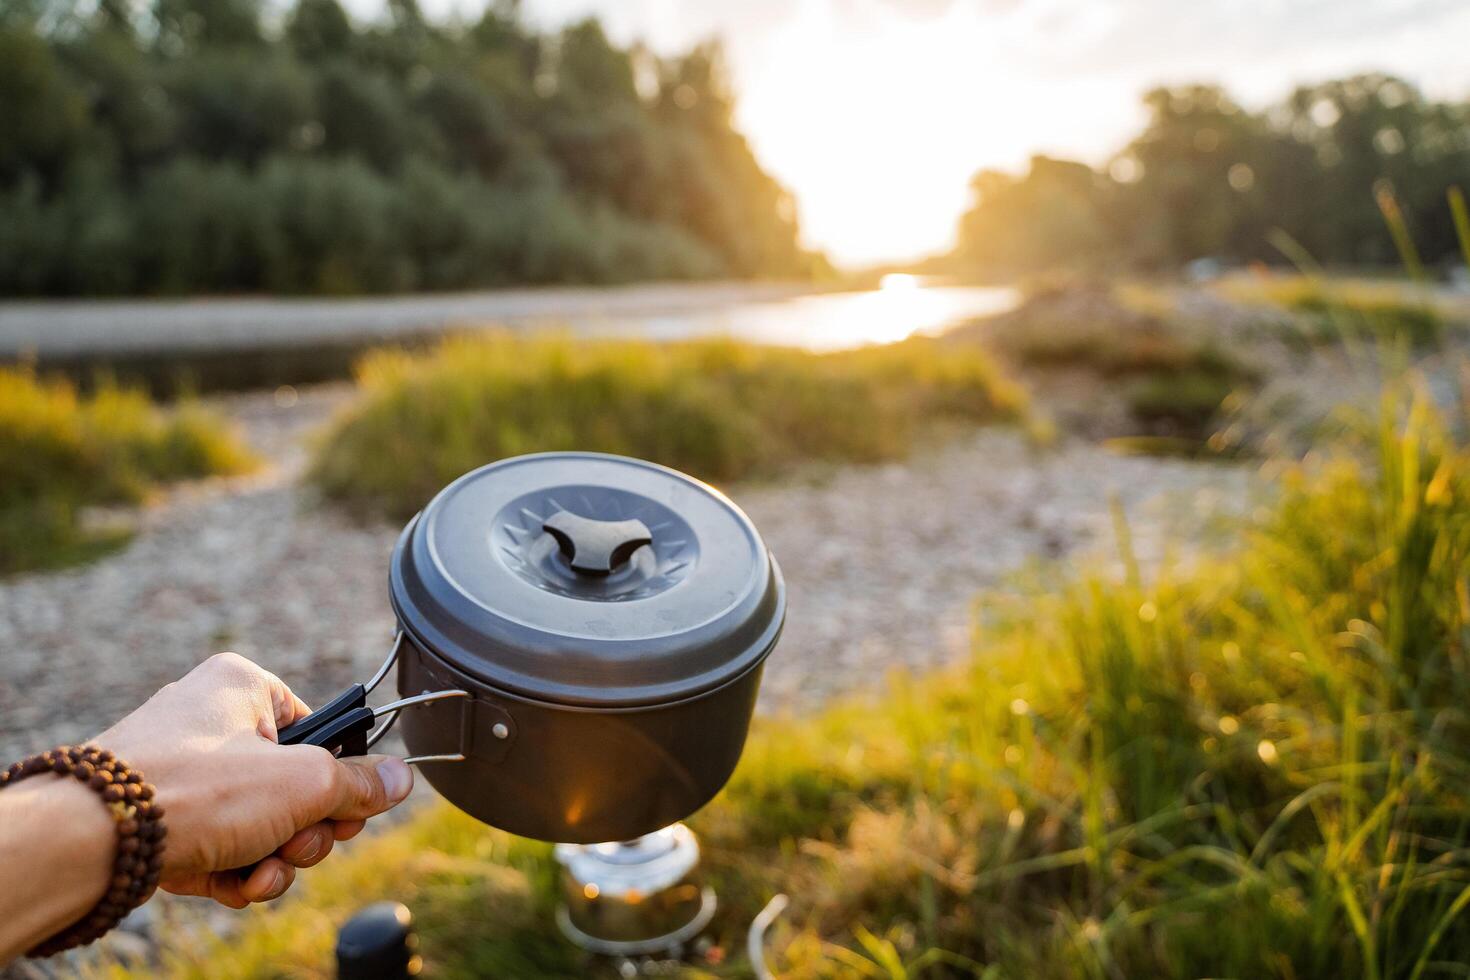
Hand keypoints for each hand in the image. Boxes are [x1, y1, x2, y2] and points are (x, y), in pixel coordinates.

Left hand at [99, 653, 412, 907]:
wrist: (93, 838)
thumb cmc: (196, 790)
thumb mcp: (302, 782)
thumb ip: (359, 783)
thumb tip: (403, 778)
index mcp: (242, 687)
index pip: (318, 728)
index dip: (339, 777)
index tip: (349, 811)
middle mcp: (209, 722)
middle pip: (292, 783)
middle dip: (305, 829)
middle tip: (300, 846)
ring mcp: (180, 772)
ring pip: (257, 821)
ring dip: (274, 857)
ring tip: (261, 874)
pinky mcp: (159, 818)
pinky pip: (218, 843)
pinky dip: (234, 870)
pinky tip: (235, 888)